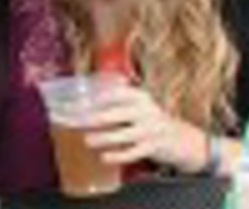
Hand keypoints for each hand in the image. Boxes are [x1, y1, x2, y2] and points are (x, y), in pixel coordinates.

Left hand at [84, 84, 207, 171]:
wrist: (178, 137)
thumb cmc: (147, 118)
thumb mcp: (137, 101)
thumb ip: (116, 93)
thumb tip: (84, 91)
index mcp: (138, 96)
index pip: (112, 94)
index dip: (90, 99)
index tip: (73, 103)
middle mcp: (144, 111)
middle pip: (111, 114)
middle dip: (88, 119)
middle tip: (70, 122)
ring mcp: (148, 130)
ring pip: (120, 135)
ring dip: (101, 138)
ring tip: (87, 140)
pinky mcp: (151, 148)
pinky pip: (131, 153)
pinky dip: (116, 156)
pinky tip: (103, 157)